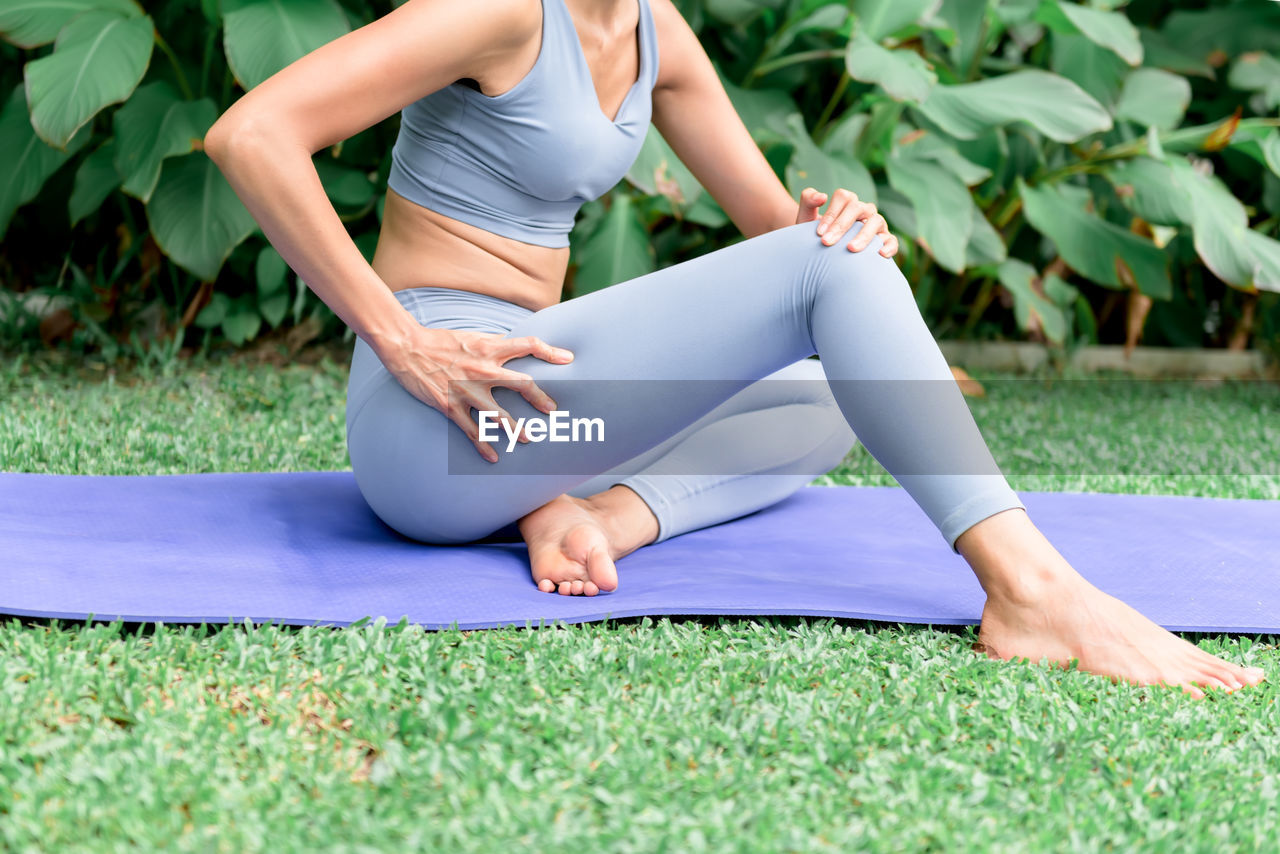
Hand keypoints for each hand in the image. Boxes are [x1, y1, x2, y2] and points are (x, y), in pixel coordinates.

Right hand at [376, 324, 573, 462]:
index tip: (568, 359)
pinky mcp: (450, 405)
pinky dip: (483, 445)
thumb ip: (493, 346)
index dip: (551, 351)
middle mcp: (483, 368)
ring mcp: (467, 390)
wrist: (406, 346)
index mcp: (489, 347)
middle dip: (540, 398)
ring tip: (528, 439)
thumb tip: (512, 349)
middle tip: (552, 411)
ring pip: (498, 415)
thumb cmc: (439, 340)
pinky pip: (471, 430)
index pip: (528, 344)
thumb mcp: (471, 336)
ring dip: (515, 429)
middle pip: (522, 384)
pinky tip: (493, 456)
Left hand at [795, 187, 898, 257]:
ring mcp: (876, 224)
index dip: (831, 213)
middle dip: (841, 225)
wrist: (821, 256)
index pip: (844, 197)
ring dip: (864, 235)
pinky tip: (879, 254)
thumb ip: (808, 202)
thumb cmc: (814, 236)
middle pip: (859, 207)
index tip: (819, 233)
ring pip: (876, 221)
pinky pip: (892, 240)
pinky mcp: (885, 240)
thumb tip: (822, 196)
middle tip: (826, 243)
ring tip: (851, 249)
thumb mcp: (806, 220)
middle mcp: (863, 210)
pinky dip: (889, 245)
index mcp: (847, 203)